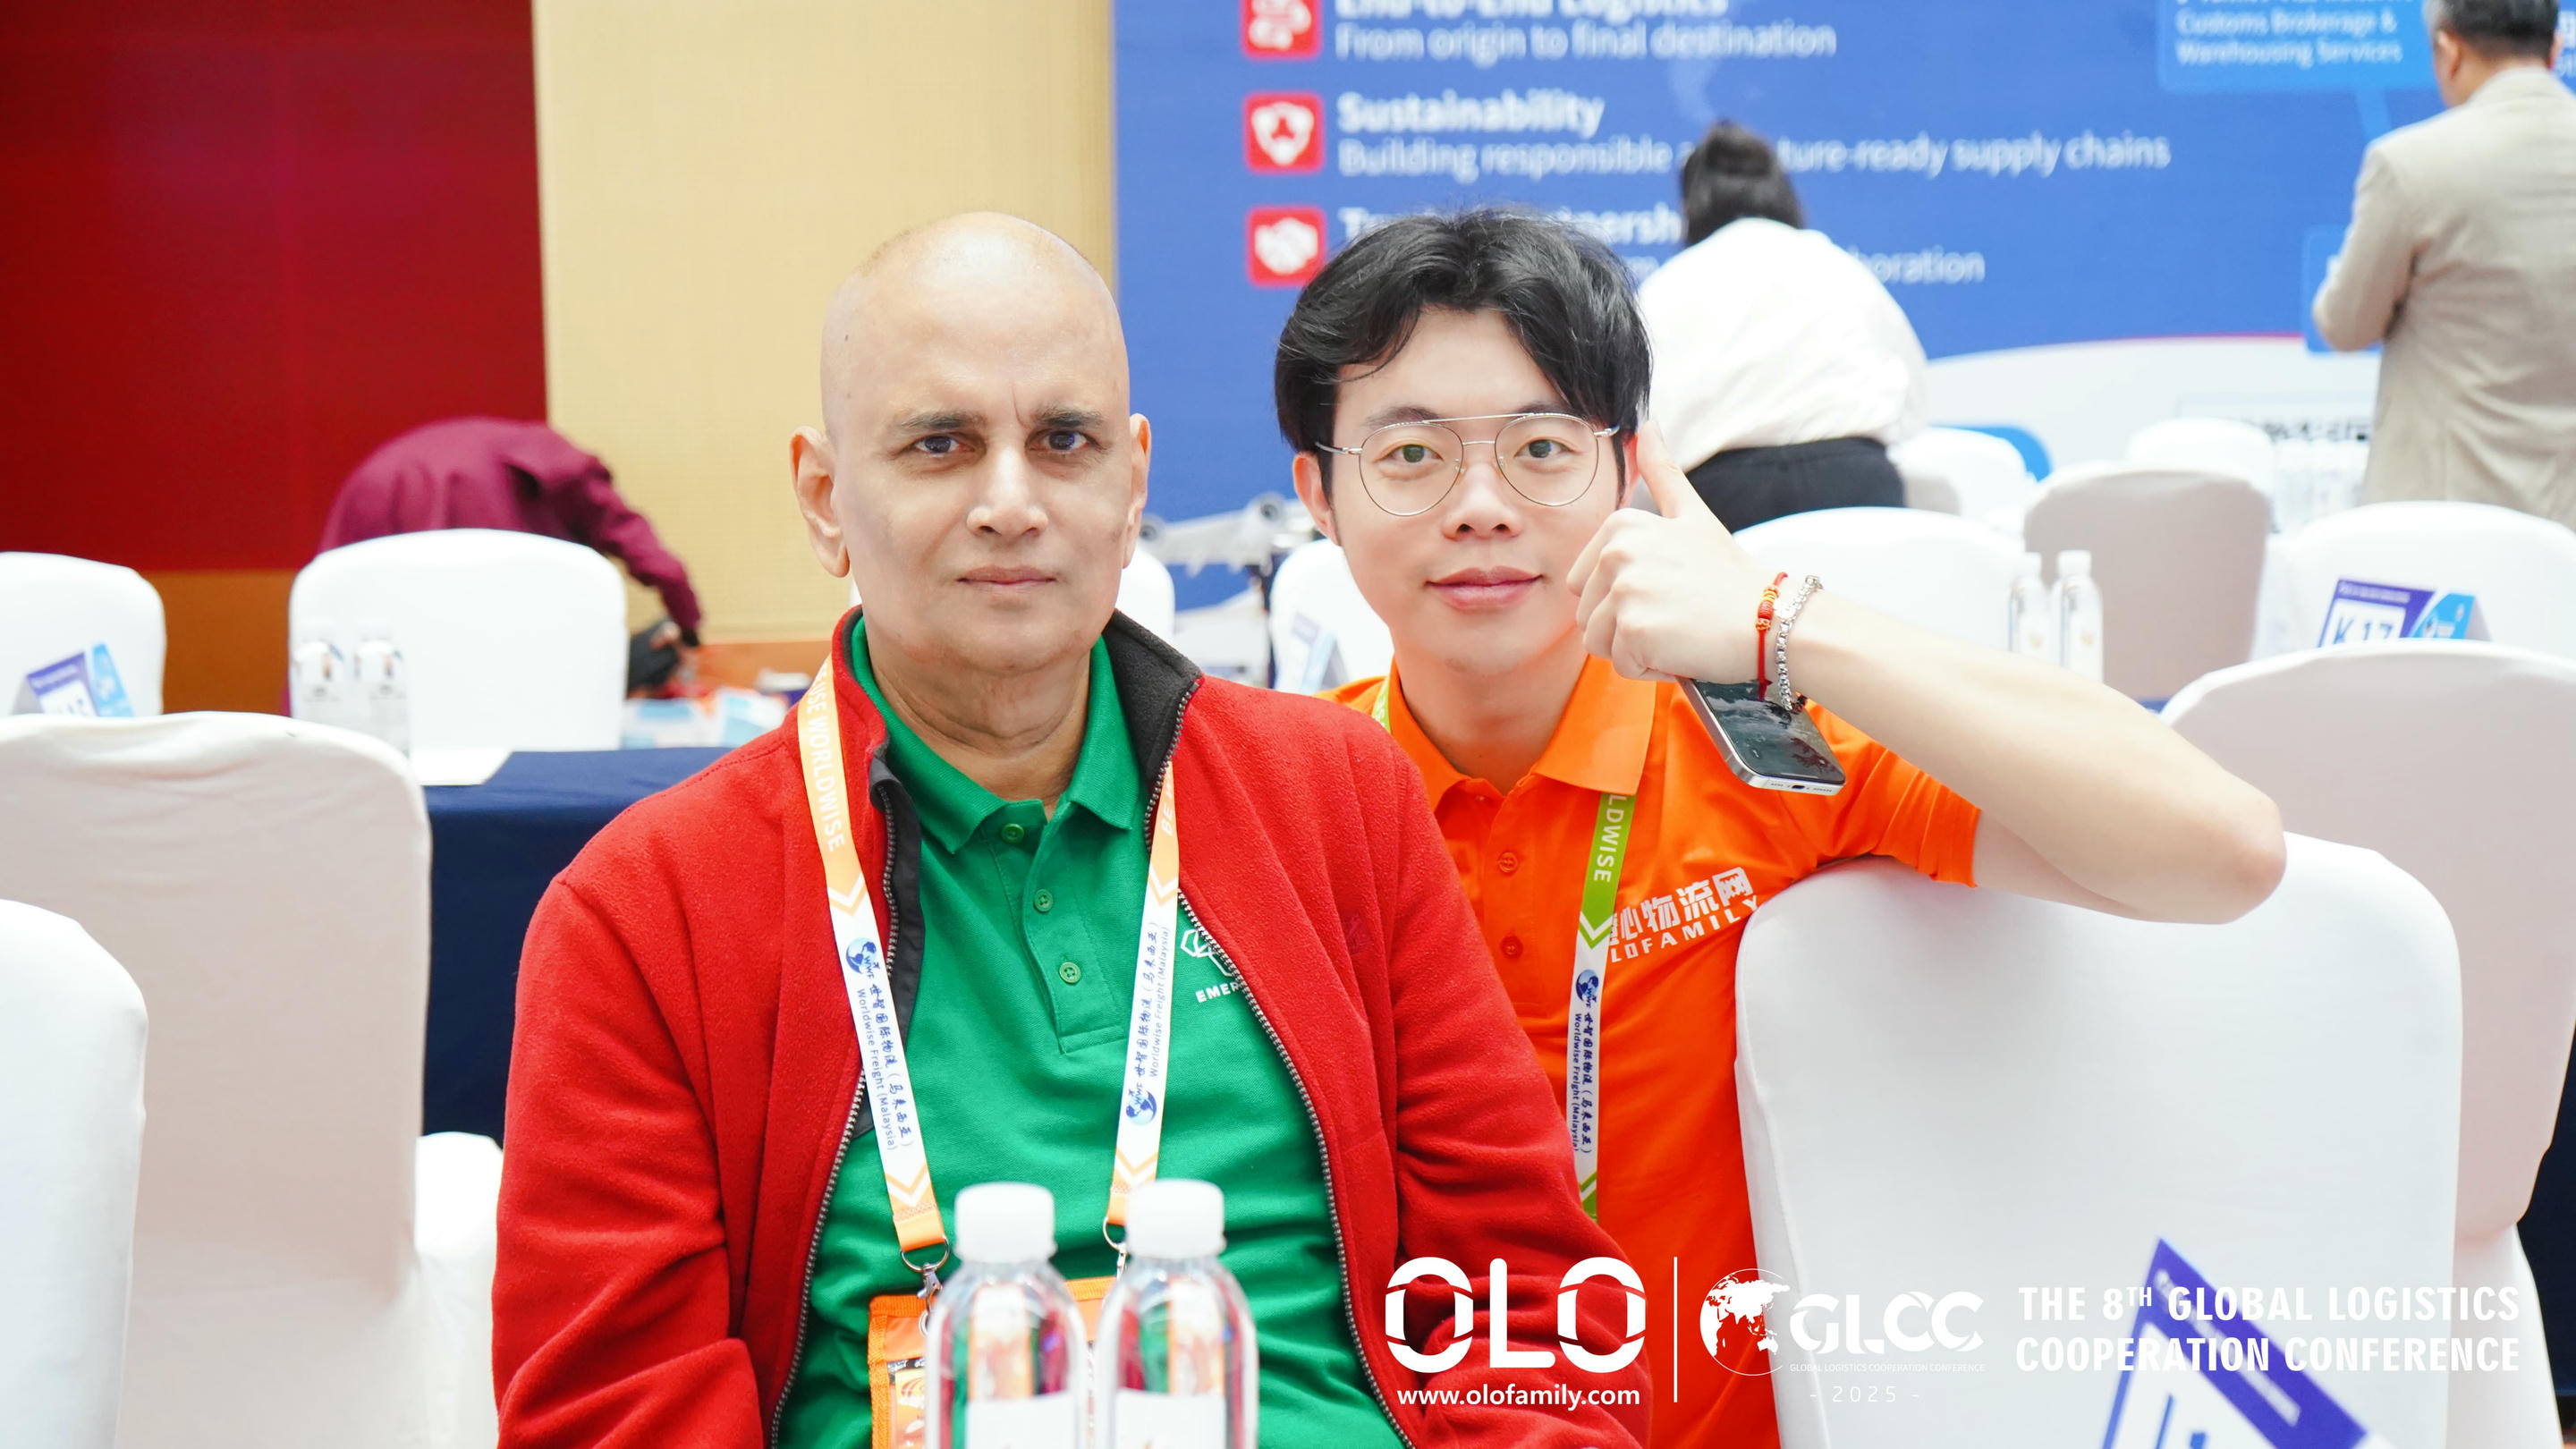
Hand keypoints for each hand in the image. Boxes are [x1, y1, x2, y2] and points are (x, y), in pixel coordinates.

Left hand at [1568, 422, 1771, 683]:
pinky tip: (1684, 648)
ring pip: (1599, 644)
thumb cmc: (1731, 575)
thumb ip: (1662, 472)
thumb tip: (1645, 425)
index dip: (1624, 599)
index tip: (1667, 591)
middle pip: (1587, 616)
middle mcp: (1615, 553)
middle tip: (1675, 614)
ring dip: (1635, 650)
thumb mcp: (1692, 515)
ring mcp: (1624, 591)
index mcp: (1619, 526)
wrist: (1774, 618)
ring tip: (1678, 631)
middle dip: (1625, 627)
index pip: (1584, 585)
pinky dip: (1652, 668)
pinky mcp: (1635, 630)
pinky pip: (1623, 666)